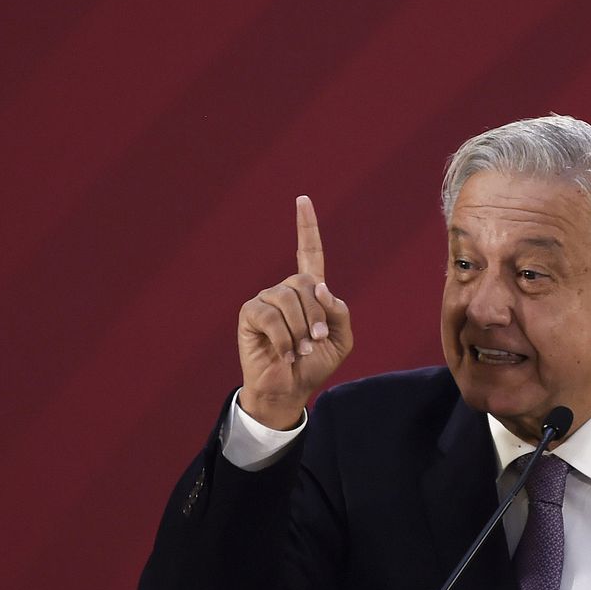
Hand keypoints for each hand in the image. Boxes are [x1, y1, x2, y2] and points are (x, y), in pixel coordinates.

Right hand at [236, 195, 353, 427]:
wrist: (290, 389)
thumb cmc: (314, 365)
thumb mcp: (340, 340)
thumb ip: (339, 312)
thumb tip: (320, 287)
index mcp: (308, 292)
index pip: (309, 252)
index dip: (307, 227)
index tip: (303, 200)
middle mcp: (285, 291)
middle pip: (306, 283)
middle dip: (316, 315)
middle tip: (316, 341)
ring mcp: (266, 300)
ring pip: (288, 298)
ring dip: (300, 329)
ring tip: (300, 350)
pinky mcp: (250, 314)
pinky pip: (270, 315)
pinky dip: (283, 338)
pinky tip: (284, 354)